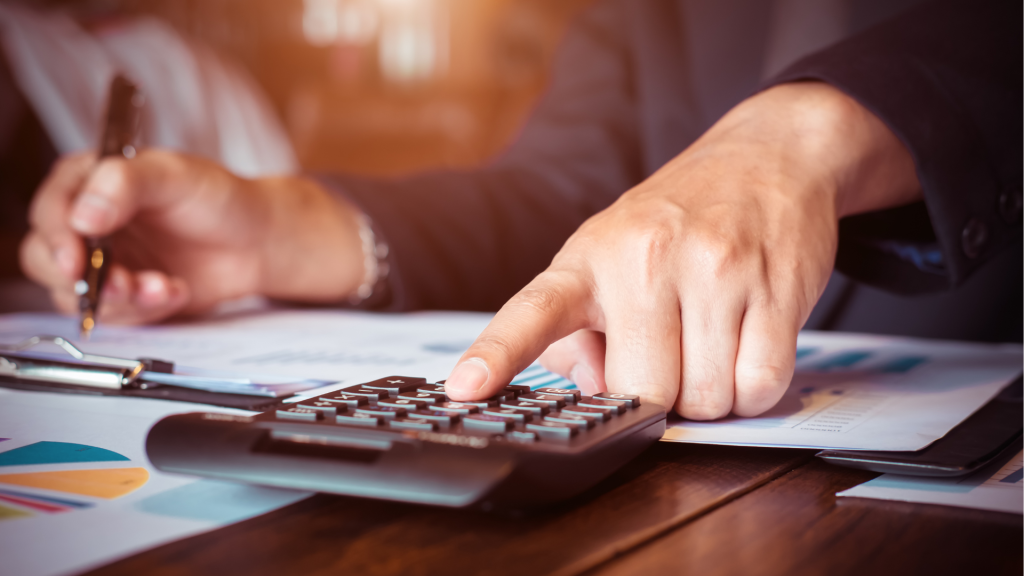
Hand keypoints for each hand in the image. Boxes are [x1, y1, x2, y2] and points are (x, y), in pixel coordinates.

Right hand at [20, 150, 364, 323]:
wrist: (255, 240)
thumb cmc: (217, 198)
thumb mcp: (174, 175)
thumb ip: (125, 184)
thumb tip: (83, 216)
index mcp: (88, 181)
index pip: (50, 210)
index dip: (58, 238)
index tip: (77, 260)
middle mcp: (86, 222)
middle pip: (46, 259)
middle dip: (84, 280)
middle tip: (125, 283)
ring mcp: (102, 261)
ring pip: (75, 296)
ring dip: (120, 299)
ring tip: (163, 285)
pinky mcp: (121, 294)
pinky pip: (112, 315)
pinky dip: (143, 310)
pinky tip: (174, 289)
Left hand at [445, 82, 921, 417]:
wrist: (768, 155)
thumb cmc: (677, 218)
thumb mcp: (608, 256)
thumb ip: (581, 333)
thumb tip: (595, 390)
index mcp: (590, 257)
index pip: (533, 311)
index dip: (496, 355)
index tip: (465, 390)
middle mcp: (645, 259)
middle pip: (644, 391)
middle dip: (658, 399)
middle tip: (669, 357)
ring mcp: (714, 270)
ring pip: (707, 398)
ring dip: (710, 393)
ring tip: (711, 341)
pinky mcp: (775, 287)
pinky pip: (761, 387)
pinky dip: (754, 388)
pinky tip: (747, 346)